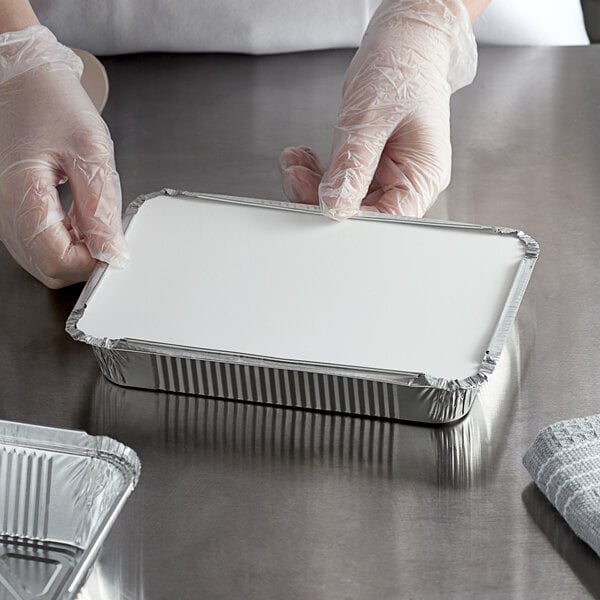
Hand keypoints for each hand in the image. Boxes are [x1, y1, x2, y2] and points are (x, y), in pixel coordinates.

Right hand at [0, 26, 127, 287]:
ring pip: (44, 261)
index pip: (57, 261)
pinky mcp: (14, 211)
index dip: (92, 263)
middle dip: (85, 261)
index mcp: (21, 195)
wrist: (25, 79)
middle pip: (49, 269)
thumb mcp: (90, 151)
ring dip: (77, 252)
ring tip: (94, 219)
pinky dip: (67, 241)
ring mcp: (6, 213)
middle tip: (108, 234)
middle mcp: (6, 211)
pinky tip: (81, 220)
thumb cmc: (53, 103)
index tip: (116, 247)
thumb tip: (112, 252)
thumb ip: (100, 208)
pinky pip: (40, 244)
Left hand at [280, 0, 476, 219]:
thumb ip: (352, 164)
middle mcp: (407, 181)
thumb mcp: (372, 117)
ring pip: (345, 199)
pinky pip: (340, 181)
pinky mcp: (369, 166)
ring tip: (296, 163)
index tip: (318, 206)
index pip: (388, 219)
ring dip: (313, 185)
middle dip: (323, 198)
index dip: (352, 220)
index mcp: (423, 175)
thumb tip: (333, 204)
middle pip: (363, 213)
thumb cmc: (404, 67)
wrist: (404, 40)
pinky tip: (303, 159)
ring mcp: (388, 175)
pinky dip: (316, 174)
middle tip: (296, 177)